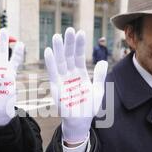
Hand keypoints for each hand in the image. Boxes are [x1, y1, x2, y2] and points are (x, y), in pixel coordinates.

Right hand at [44, 28, 107, 143]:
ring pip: (60, 62)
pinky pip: (53, 73)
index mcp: (80, 75)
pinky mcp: (56, 88)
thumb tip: (103, 61)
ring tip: (56, 36)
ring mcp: (62, 81)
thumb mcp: (98, 91)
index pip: (79, 57)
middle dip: (69, 43)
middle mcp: (70, 76)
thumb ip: (99, 76)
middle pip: (69, 56)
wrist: (80, 123)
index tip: (80, 33)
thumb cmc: (88, 108)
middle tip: (69, 29)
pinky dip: (50, 63)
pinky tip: (49, 52)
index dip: (80, 46)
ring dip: (58, 49)